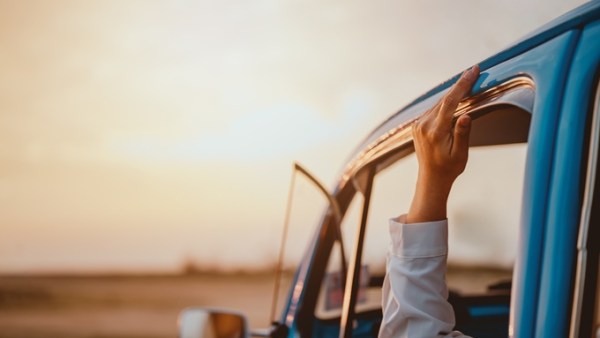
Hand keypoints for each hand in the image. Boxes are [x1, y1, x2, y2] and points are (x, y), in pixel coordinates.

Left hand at [406, 65, 479, 222]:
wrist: (431, 178)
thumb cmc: (449, 168)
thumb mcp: (460, 154)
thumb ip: (462, 133)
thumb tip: (465, 115)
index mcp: (435, 131)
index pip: (450, 102)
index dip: (463, 85)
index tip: (473, 71)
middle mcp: (423, 125)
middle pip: (444, 99)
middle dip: (460, 85)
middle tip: (474, 71)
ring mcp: (418, 125)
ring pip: (439, 103)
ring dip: (453, 92)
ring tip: (468, 80)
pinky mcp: (417, 125)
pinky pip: (433, 109)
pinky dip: (445, 101)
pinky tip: (455, 96)